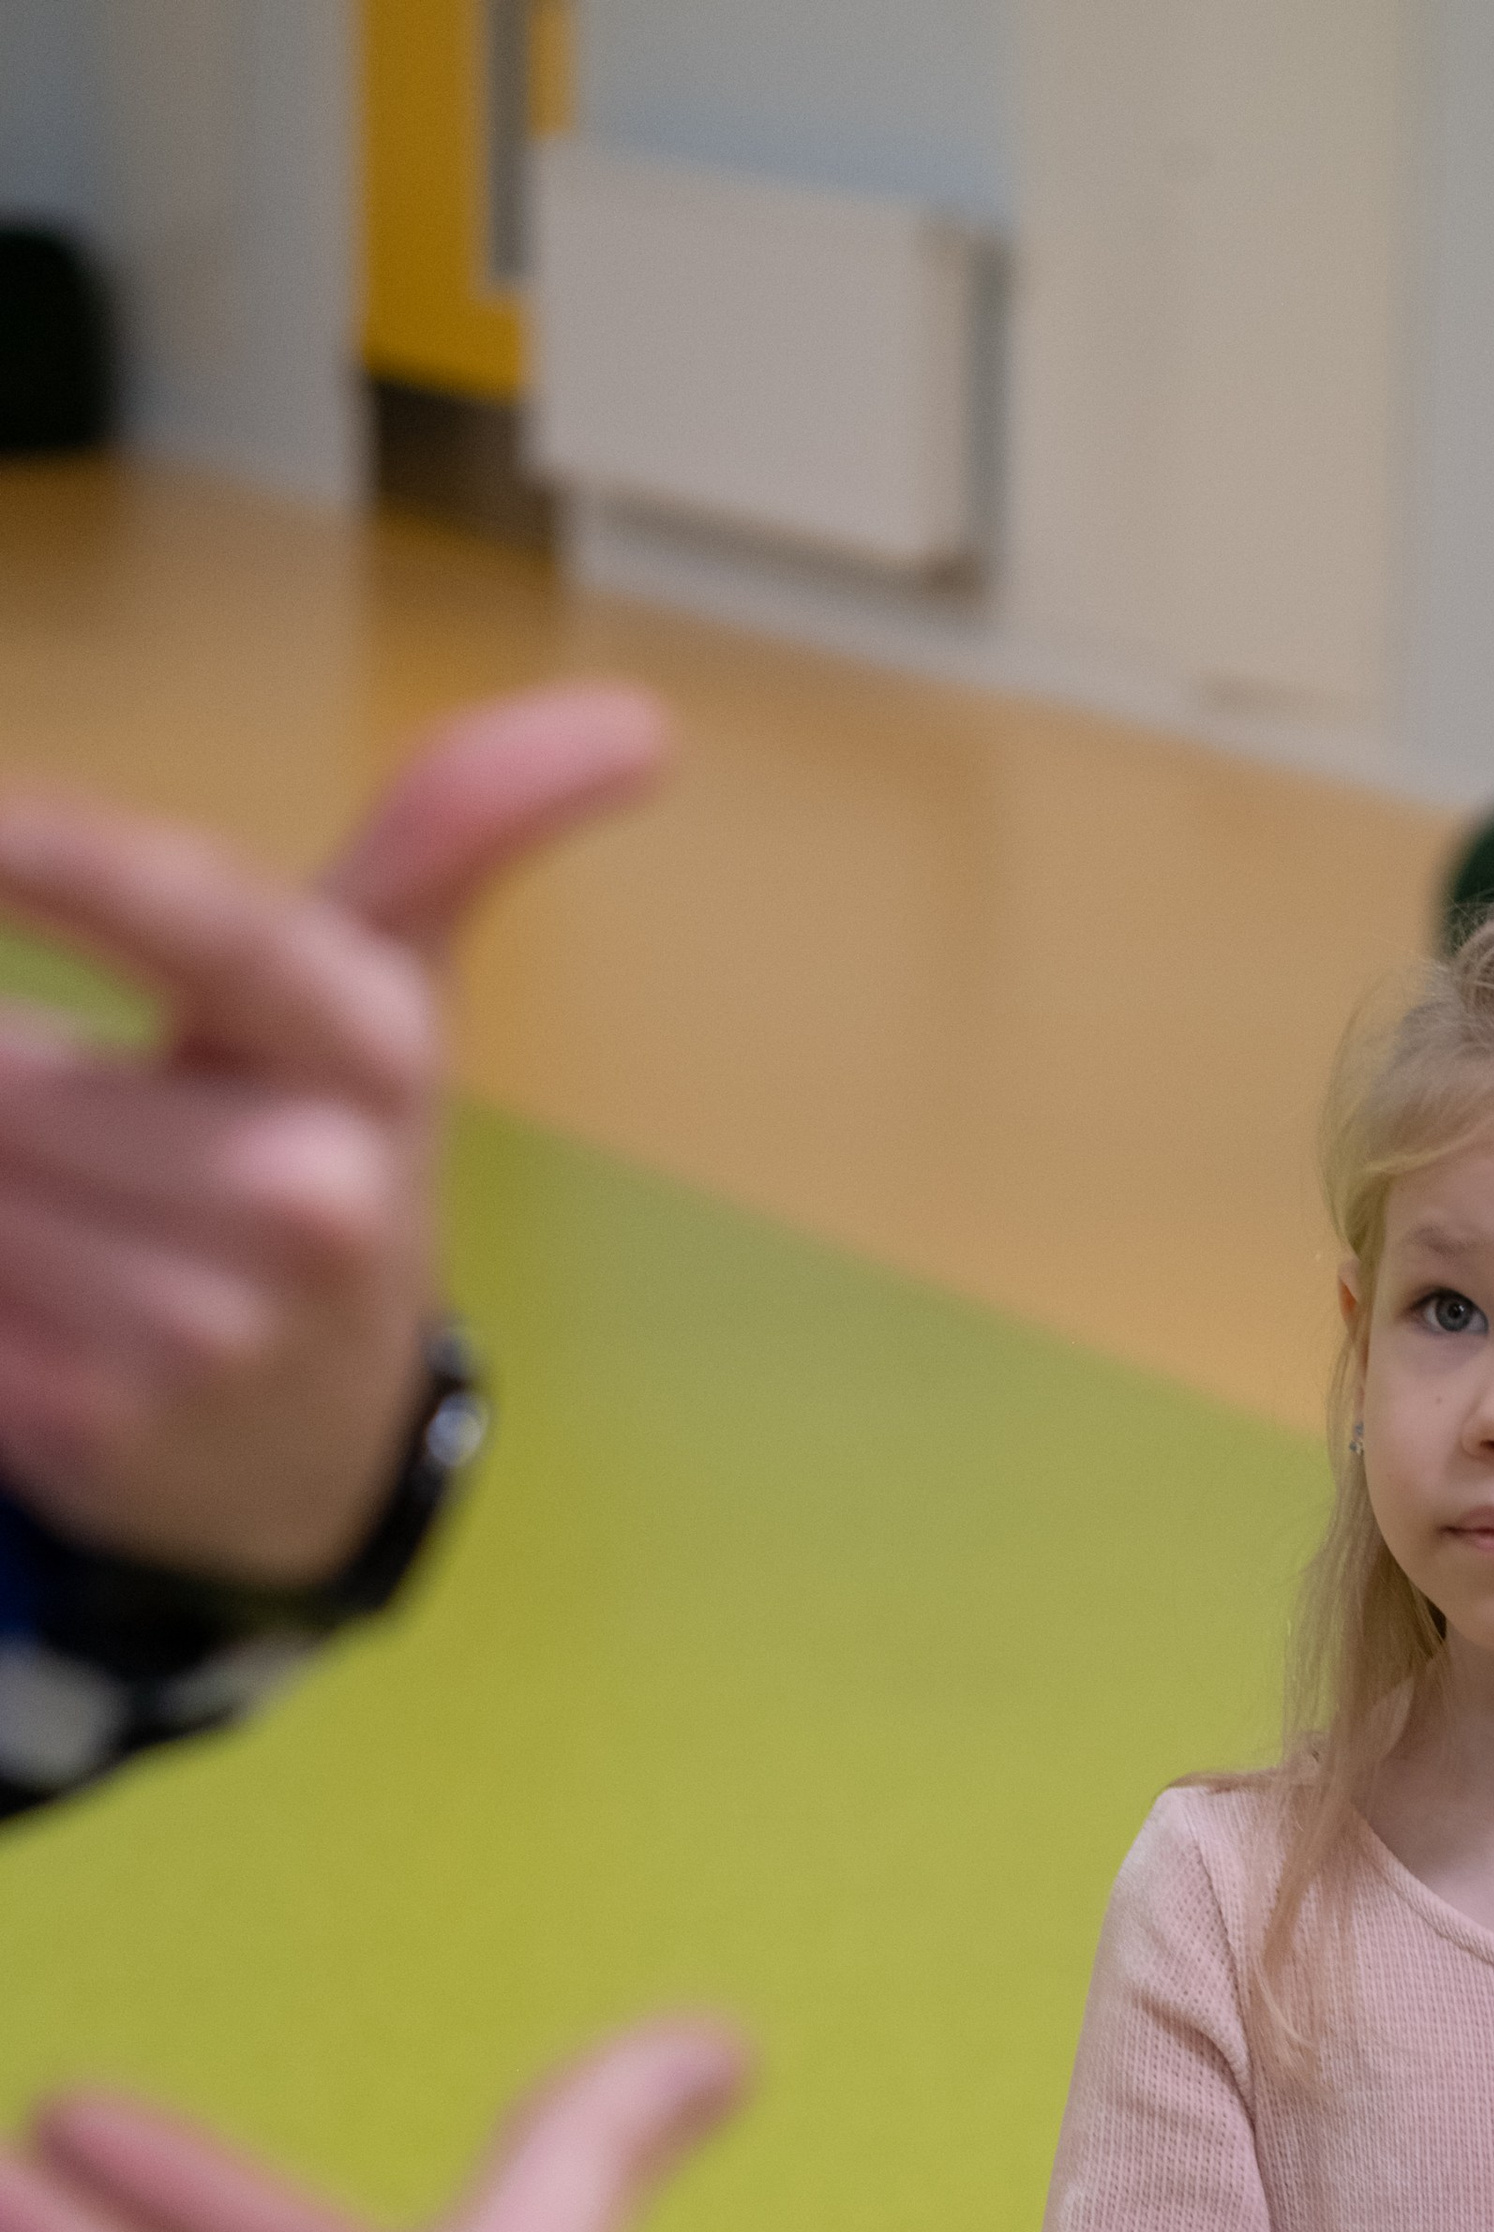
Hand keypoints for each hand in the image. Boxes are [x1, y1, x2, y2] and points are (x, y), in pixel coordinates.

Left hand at [0, 683, 669, 1581]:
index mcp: (367, 1055)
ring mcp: (203, 1326)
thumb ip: (458, 834)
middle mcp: (306, 1194)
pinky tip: (33, 1287)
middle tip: (49, 1110)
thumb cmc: (318, 1164)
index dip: (84, 871)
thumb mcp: (389, 1005)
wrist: (308, 1451)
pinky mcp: (91, 1424)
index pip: (218, 934)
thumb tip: (641, 726)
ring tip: (51, 1198)